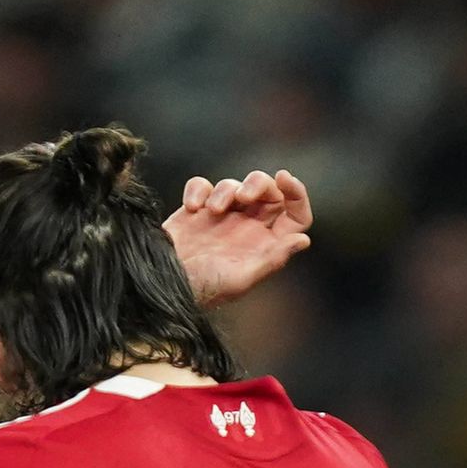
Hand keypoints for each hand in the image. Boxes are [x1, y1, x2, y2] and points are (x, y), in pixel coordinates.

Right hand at [164, 168, 312, 307]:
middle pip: (268, 191)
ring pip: (235, 185)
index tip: (285, 179)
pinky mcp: (197, 211)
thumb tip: (303, 240)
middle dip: (258, 184)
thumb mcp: (242, 278)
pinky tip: (191, 208)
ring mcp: (222, 218)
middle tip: (243, 196)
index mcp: (265, 245)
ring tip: (211, 211)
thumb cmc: (204, 288)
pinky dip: (198, 190)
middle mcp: (248, 229)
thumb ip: (273, 258)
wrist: (163, 284)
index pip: (294, 215)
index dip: (297, 195)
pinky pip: (203, 185)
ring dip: (225, 190)